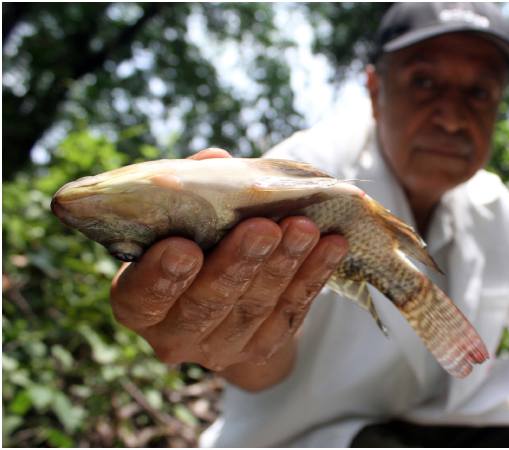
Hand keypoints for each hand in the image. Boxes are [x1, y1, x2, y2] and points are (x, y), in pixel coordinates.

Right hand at [109, 148, 347, 379]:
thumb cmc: (196, 245)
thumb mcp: (181, 221)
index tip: (184, 247)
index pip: (143, 297)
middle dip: (239, 263)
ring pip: (255, 307)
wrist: (224, 299)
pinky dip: (313, 276)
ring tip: (305, 228)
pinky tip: (332, 245)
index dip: (161, 276)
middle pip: (207, 304)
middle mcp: (174, 336)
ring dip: (284, 264)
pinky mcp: (261, 348)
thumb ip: (191, 191)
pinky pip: (291, 311)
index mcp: (138, 304)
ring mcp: (220, 348)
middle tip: (264, 228)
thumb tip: (216, 160)